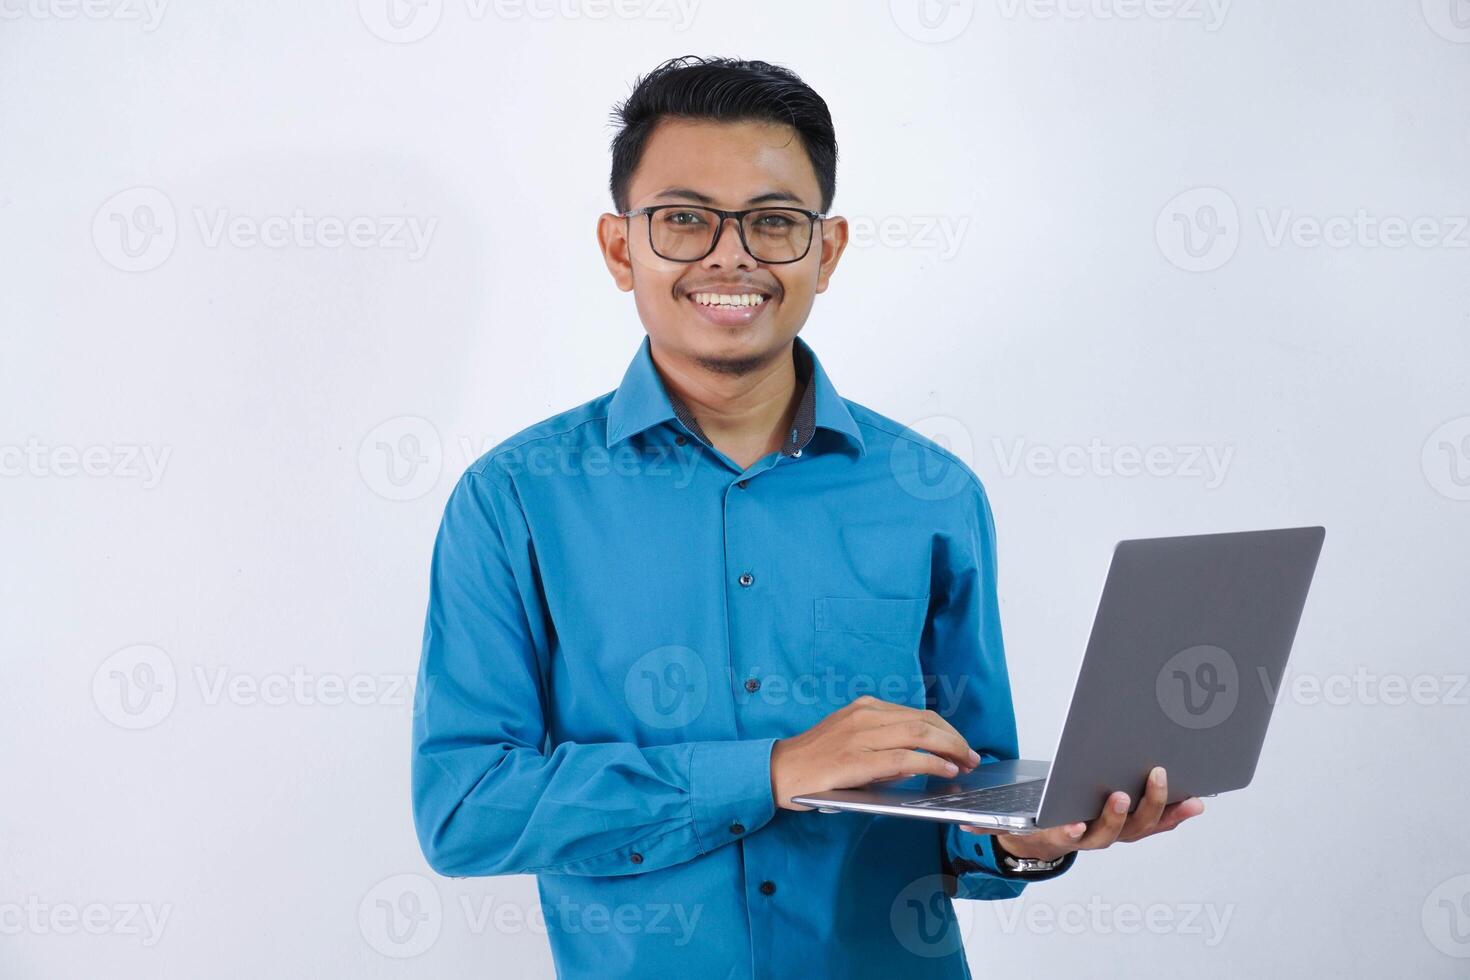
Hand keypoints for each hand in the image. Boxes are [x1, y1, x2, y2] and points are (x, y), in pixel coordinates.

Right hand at [771, 695, 980, 809]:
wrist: (779, 771)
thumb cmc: (815, 762)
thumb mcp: (851, 741)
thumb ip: (883, 745)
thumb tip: (919, 760)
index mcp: (865, 707)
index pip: (918, 714)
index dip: (947, 730)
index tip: (962, 746)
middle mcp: (866, 715)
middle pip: (925, 721)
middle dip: (955, 739)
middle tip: (973, 757)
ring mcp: (862, 735)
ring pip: (920, 734)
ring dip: (950, 749)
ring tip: (966, 764)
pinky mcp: (858, 759)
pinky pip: (905, 757)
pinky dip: (931, 762)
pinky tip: (945, 769)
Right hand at [959, 766, 1205, 861]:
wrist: (1047, 837)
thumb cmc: (1031, 819)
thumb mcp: (1006, 821)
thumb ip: (989, 822)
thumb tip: (966, 823)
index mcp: (1058, 835)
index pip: (1062, 837)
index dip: (1068, 833)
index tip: (1072, 826)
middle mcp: (1091, 838)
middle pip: (1109, 833)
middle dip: (1116, 814)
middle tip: (1120, 793)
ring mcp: (1116, 833)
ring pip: (1139, 828)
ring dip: (1159, 811)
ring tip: (1178, 794)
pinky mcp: (1134, 825)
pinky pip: (1158, 824)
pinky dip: (1177, 814)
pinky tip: (1195, 801)